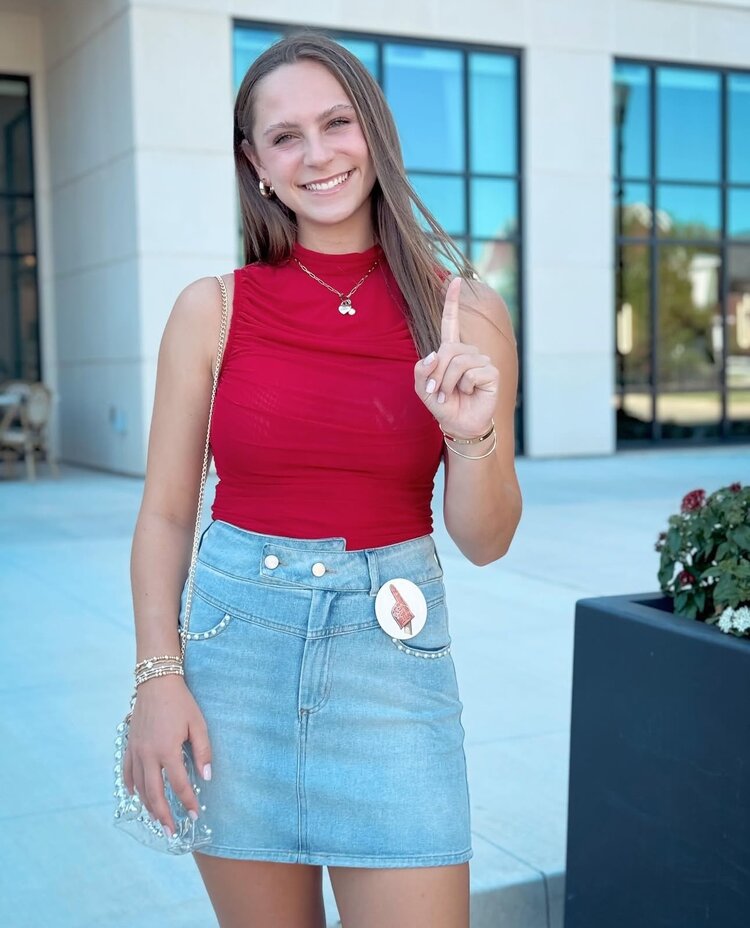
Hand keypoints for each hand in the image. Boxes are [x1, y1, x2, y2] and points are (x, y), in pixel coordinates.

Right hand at [122, 675, 211, 835]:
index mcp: (167, 751)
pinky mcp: (130, 745)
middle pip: (154, 794)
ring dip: (148, 806)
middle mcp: (148, 755)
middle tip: (171, 831)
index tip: (195, 814)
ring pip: (139, 787)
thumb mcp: (198, 724)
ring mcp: (136, 751)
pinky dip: (131, 786)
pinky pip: (127, 772)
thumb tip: (207, 777)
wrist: (156, 683)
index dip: (188, 802)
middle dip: (164, 815)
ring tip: (157, 819)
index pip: (178, 785)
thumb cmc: (181, 702)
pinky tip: (136, 795)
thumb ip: (203, 751)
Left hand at [414, 277, 499, 438]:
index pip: (451, 322)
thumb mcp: (423, 388)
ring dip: (450, 382)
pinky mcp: (491, 372)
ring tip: (451, 394)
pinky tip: (469, 393)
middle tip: (438, 391)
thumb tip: (434, 355)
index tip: (456, 280)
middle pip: (448, 349)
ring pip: (459, 362)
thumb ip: (421, 371)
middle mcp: (468, 352)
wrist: (459, 424)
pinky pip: (473, 372)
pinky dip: (465, 386)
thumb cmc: (443, 404)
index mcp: (450, 351)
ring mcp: (481, 361)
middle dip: (438, 373)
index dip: (452, 301)